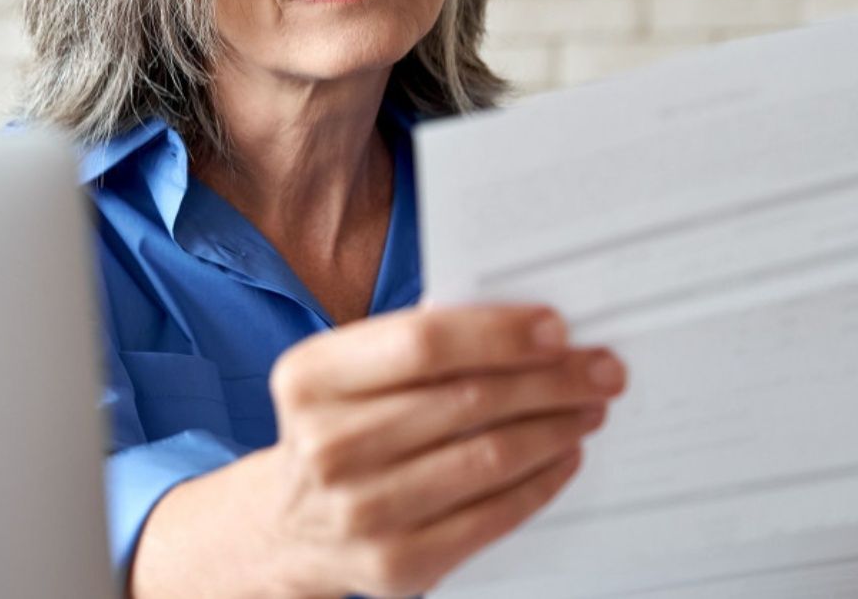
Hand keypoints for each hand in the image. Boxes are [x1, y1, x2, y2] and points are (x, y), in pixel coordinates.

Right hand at [262, 303, 626, 596]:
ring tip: (586, 407)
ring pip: (487, 457)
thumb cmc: (334, 429)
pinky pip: (493, 515)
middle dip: (549, 380)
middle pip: (465, 399)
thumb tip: (518, 325)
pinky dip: (541, 481)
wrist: (290, 525)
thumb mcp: (345, 372)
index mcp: (310, 378)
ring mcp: (360, 509)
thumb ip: (411, 342)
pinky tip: (561, 455)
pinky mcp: (398, 562)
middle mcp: (327, 444)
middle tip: (597, 368)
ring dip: (554, 427)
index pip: (421, 343)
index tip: (553, 329)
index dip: (497, 334)